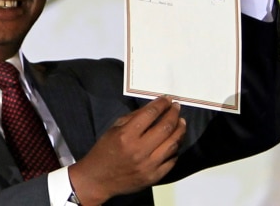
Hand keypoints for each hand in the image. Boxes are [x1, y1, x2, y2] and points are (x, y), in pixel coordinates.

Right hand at [68, 96, 185, 204]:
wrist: (98, 179)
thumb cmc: (104, 151)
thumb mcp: (113, 129)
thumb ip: (133, 117)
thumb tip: (153, 108)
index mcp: (126, 135)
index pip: (150, 114)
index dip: (162, 104)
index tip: (167, 99)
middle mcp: (139, 149)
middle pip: (166, 127)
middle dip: (174, 114)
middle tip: (176, 107)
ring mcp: (149, 165)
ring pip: (173, 143)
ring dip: (180, 130)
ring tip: (181, 122)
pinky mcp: (154, 177)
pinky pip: (171, 160)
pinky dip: (175, 148)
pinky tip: (175, 141)